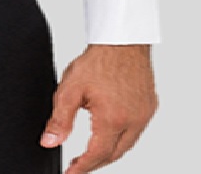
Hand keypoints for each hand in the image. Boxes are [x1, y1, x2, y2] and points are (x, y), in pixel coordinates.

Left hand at [40, 44, 157, 172]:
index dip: (82, 168)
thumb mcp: (70, 90)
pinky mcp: (150, 106)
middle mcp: (134, 120)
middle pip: (114, 154)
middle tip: (78, 165)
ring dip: (109, 152)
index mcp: (113, 119)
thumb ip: (59, 120)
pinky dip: (122, 138)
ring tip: (92, 153)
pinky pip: (137, 131)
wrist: (122, 40)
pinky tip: (111, 134)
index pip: (97, 155)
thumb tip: (50, 142)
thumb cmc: (98, 60)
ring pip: (127, 145)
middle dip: (95, 163)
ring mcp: (144, 114)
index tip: (71, 173)